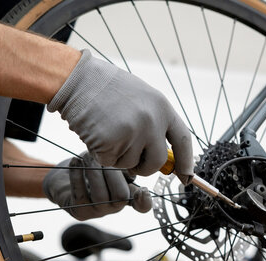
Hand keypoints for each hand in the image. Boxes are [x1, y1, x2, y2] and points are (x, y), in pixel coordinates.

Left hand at [42, 152, 151, 220]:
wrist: (63, 179)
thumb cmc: (90, 168)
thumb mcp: (108, 163)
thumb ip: (120, 166)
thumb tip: (125, 164)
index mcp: (126, 195)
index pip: (142, 206)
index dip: (145, 202)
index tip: (144, 189)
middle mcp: (114, 207)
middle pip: (121, 196)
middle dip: (112, 173)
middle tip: (101, 156)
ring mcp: (97, 212)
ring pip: (100, 196)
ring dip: (93, 172)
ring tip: (87, 156)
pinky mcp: (79, 211)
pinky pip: (80, 194)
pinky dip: (77, 176)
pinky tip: (75, 161)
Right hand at [48, 49, 193, 183]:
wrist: (79, 79)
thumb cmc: (108, 88)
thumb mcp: (142, 98)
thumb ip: (156, 124)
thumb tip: (165, 157)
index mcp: (162, 108)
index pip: (182, 140)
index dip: (186, 161)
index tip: (186, 177)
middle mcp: (151, 122)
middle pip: (157, 162)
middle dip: (145, 167)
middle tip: (133, 162)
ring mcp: (132, 133)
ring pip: (130, 164)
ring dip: (118, 157)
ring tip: (107, 131)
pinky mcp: (110, 143)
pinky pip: (109, 162)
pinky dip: (101, 155)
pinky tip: (96, 134)